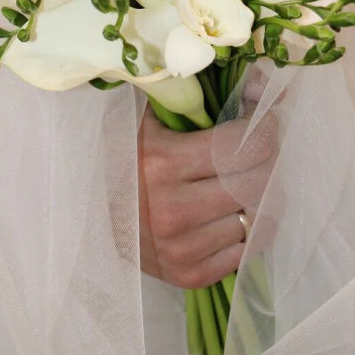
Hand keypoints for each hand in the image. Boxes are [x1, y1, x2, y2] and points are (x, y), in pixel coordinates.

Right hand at [137, 75, 278, 288]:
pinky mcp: (188, 276)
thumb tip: (267, 78)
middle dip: (268, 160)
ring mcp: (181, 248)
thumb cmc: (126, 153)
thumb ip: (202, 94)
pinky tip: (230, 212)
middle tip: (261, 148)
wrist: (86, 210)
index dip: (263, 126)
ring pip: (256, 219)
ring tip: (244, 179)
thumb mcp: (152, 116)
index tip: (262, 119)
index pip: (245, 145)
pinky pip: (245, 252)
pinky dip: (247, 230)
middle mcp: (172, 210)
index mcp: (162, 162)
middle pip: (257, 182)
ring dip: (259, 196)